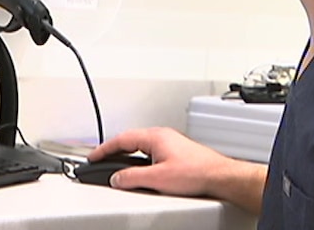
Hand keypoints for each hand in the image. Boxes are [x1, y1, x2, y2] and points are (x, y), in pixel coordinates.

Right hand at [86, 127, 239, 196]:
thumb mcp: (157, 178)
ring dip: (126, 154)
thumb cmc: (196, 172)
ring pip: (140, 145)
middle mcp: (161, 135)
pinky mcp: (176, 151)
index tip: (93, 156)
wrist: (219, 176)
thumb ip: (132, 178)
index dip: (104, 149)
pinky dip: (138, 158)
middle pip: (129, 140)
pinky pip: (150, 151)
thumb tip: (117, 178)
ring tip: (116, 165)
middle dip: (113, 150)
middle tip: (100, 160)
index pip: (121, 139)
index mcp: (154, 136)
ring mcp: (169, 142)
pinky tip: (139, 168)